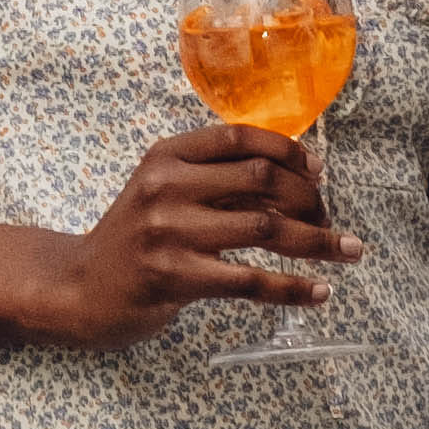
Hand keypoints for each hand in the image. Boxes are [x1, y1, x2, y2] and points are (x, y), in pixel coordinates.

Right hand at [42, 122, 356, 347]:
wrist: (79, 290)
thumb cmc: (133, 240)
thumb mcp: (160, 192)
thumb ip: (212, 180)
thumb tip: (293, 180)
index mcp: (166, 156)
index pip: (239, 137)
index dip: (288, 150)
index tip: (318, 170)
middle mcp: (168, 187)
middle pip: (262, 180)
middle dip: (310, 199)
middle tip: (330, 220)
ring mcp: (171, 232)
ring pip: (266, 229)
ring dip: (318, 241)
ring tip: (349, 251)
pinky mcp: (177, 278)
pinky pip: (252, 280)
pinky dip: (293, 288)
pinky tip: (319, 291)